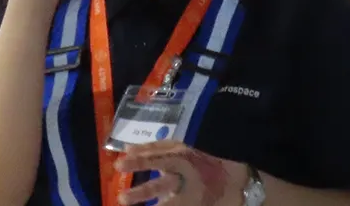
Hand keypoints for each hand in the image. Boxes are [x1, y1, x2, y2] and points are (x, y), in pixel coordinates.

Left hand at [114, 141, 248, 205]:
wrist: (231, 180)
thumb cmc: (199, 160)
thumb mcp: (179, 148)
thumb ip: (154, 148)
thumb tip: (127, 148)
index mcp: (180, 157)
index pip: (155, 158)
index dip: (138, 160)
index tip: (118, 164)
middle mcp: (184, 177)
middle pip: (160, 186)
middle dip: (141, 193)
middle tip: (121, 198)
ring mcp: (189, 196)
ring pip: (167, 204)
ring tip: (128, 203)